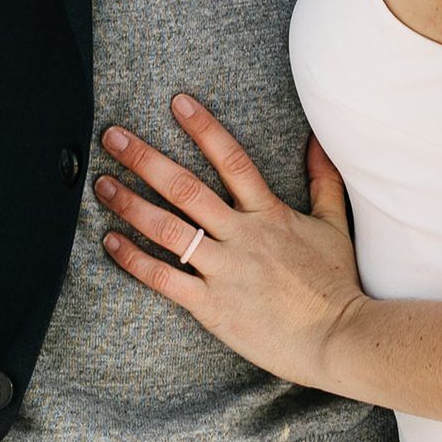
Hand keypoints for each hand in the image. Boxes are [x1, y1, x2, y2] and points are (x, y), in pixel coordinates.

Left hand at [100, 96, 364, 390]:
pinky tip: (111, 242)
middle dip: (145, 159)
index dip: (204, 128)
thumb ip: (324, 180)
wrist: (340, 338)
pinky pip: (165, 279)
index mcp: (269, 213)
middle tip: (112, 137)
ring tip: (101, 184)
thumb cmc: (337, 284)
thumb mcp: (334, 225)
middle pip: (185, 189)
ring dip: (130, 204)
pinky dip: (135, 260)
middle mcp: (242, 235)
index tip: (177, 102)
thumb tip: (319, 140)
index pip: (231, 159)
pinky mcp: (213, 306)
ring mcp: (225, 270)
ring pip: (168, 230)